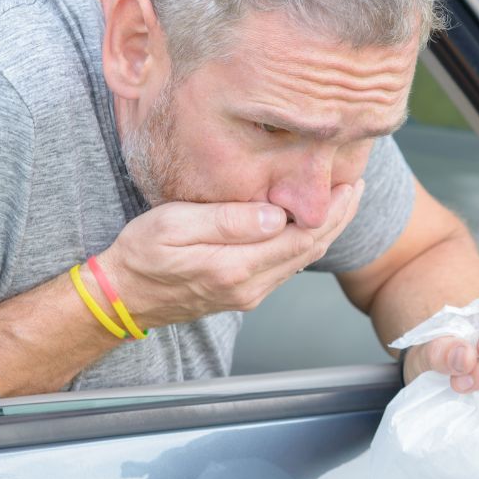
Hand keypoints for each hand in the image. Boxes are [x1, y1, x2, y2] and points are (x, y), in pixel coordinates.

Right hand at [97, 180, 364, 327]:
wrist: (122, 297)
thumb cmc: (140, 255)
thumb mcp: (174, 225)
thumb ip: (227, 221)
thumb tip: (276, 216)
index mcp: (236, 267)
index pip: (302, 237)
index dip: (332, 210)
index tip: (348, 182)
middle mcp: (249, 287)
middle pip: (310, 250)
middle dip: (339, 217)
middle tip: (355, 185)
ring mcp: (248, 293)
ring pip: (301, 260)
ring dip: (326, 229)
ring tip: (341, 199)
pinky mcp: (243, 292)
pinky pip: (285, 266)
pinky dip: (306, 242)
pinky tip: (309, 222)